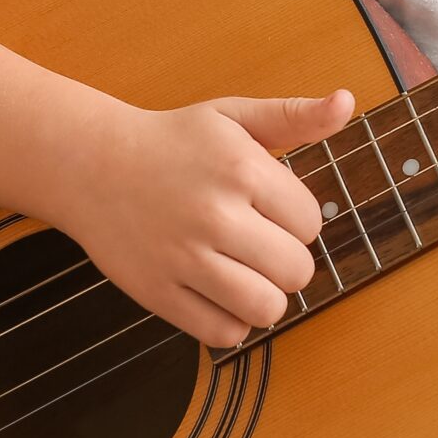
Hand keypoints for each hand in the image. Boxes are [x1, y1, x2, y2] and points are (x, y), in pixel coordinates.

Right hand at [68, 91, 350, 346]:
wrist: (91, 163)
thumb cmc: (171, 141)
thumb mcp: (232, 117)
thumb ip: (293, 116)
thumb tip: (346, 103)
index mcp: (241, 168)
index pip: (310, 222)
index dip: (295, 219)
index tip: (268, 209)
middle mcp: (215, 214)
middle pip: (296, 270)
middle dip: (285, 260)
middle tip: (259, 244)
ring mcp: (184, 258)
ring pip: (266, 308)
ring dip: (264, 296)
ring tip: (245, 274)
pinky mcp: (158, 293)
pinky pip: (224, 333)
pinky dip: (230, 321)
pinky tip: (217, 293)